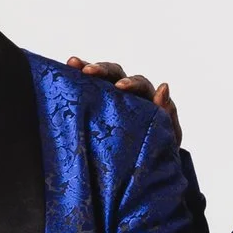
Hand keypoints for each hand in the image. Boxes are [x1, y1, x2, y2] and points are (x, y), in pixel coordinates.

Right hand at [65, 55, 181, 147]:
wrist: (145, 169)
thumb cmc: (157, 152)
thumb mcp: (167, 136)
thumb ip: (167, 114)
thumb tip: (163, 86)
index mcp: (146, 99)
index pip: (140, 84)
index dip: (131, 83)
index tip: (121, 87)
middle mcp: (126, 95)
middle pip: (116, 74)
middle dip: (103, 70)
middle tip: (88, 71)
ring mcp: (109, 100)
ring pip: (98, 79)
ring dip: (86, 68)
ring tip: (71, 63)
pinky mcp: (94, 107)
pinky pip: (86, 91)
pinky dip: (76, 81)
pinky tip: (64, 72)